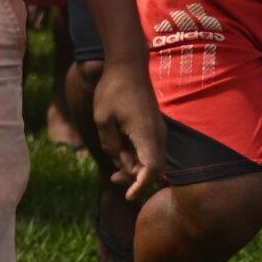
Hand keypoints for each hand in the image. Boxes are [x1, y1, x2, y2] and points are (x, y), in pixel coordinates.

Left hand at [90, 58, 165, 201]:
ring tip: (114, 166)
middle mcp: (157, 134)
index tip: (129, 196)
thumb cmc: (113, 89)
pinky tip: (121, 152)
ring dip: (135, 167)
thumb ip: (110, 145)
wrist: (128, 65)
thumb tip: (120, 163)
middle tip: (113, 178)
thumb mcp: (103, 120)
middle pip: (153, 169)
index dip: (141, 185)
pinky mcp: (155, 127)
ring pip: (152, 160)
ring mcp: (158, 130)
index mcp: (145, 133)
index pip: (151, 169)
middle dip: (135, 179)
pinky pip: (150, 149)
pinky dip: (138, 157)